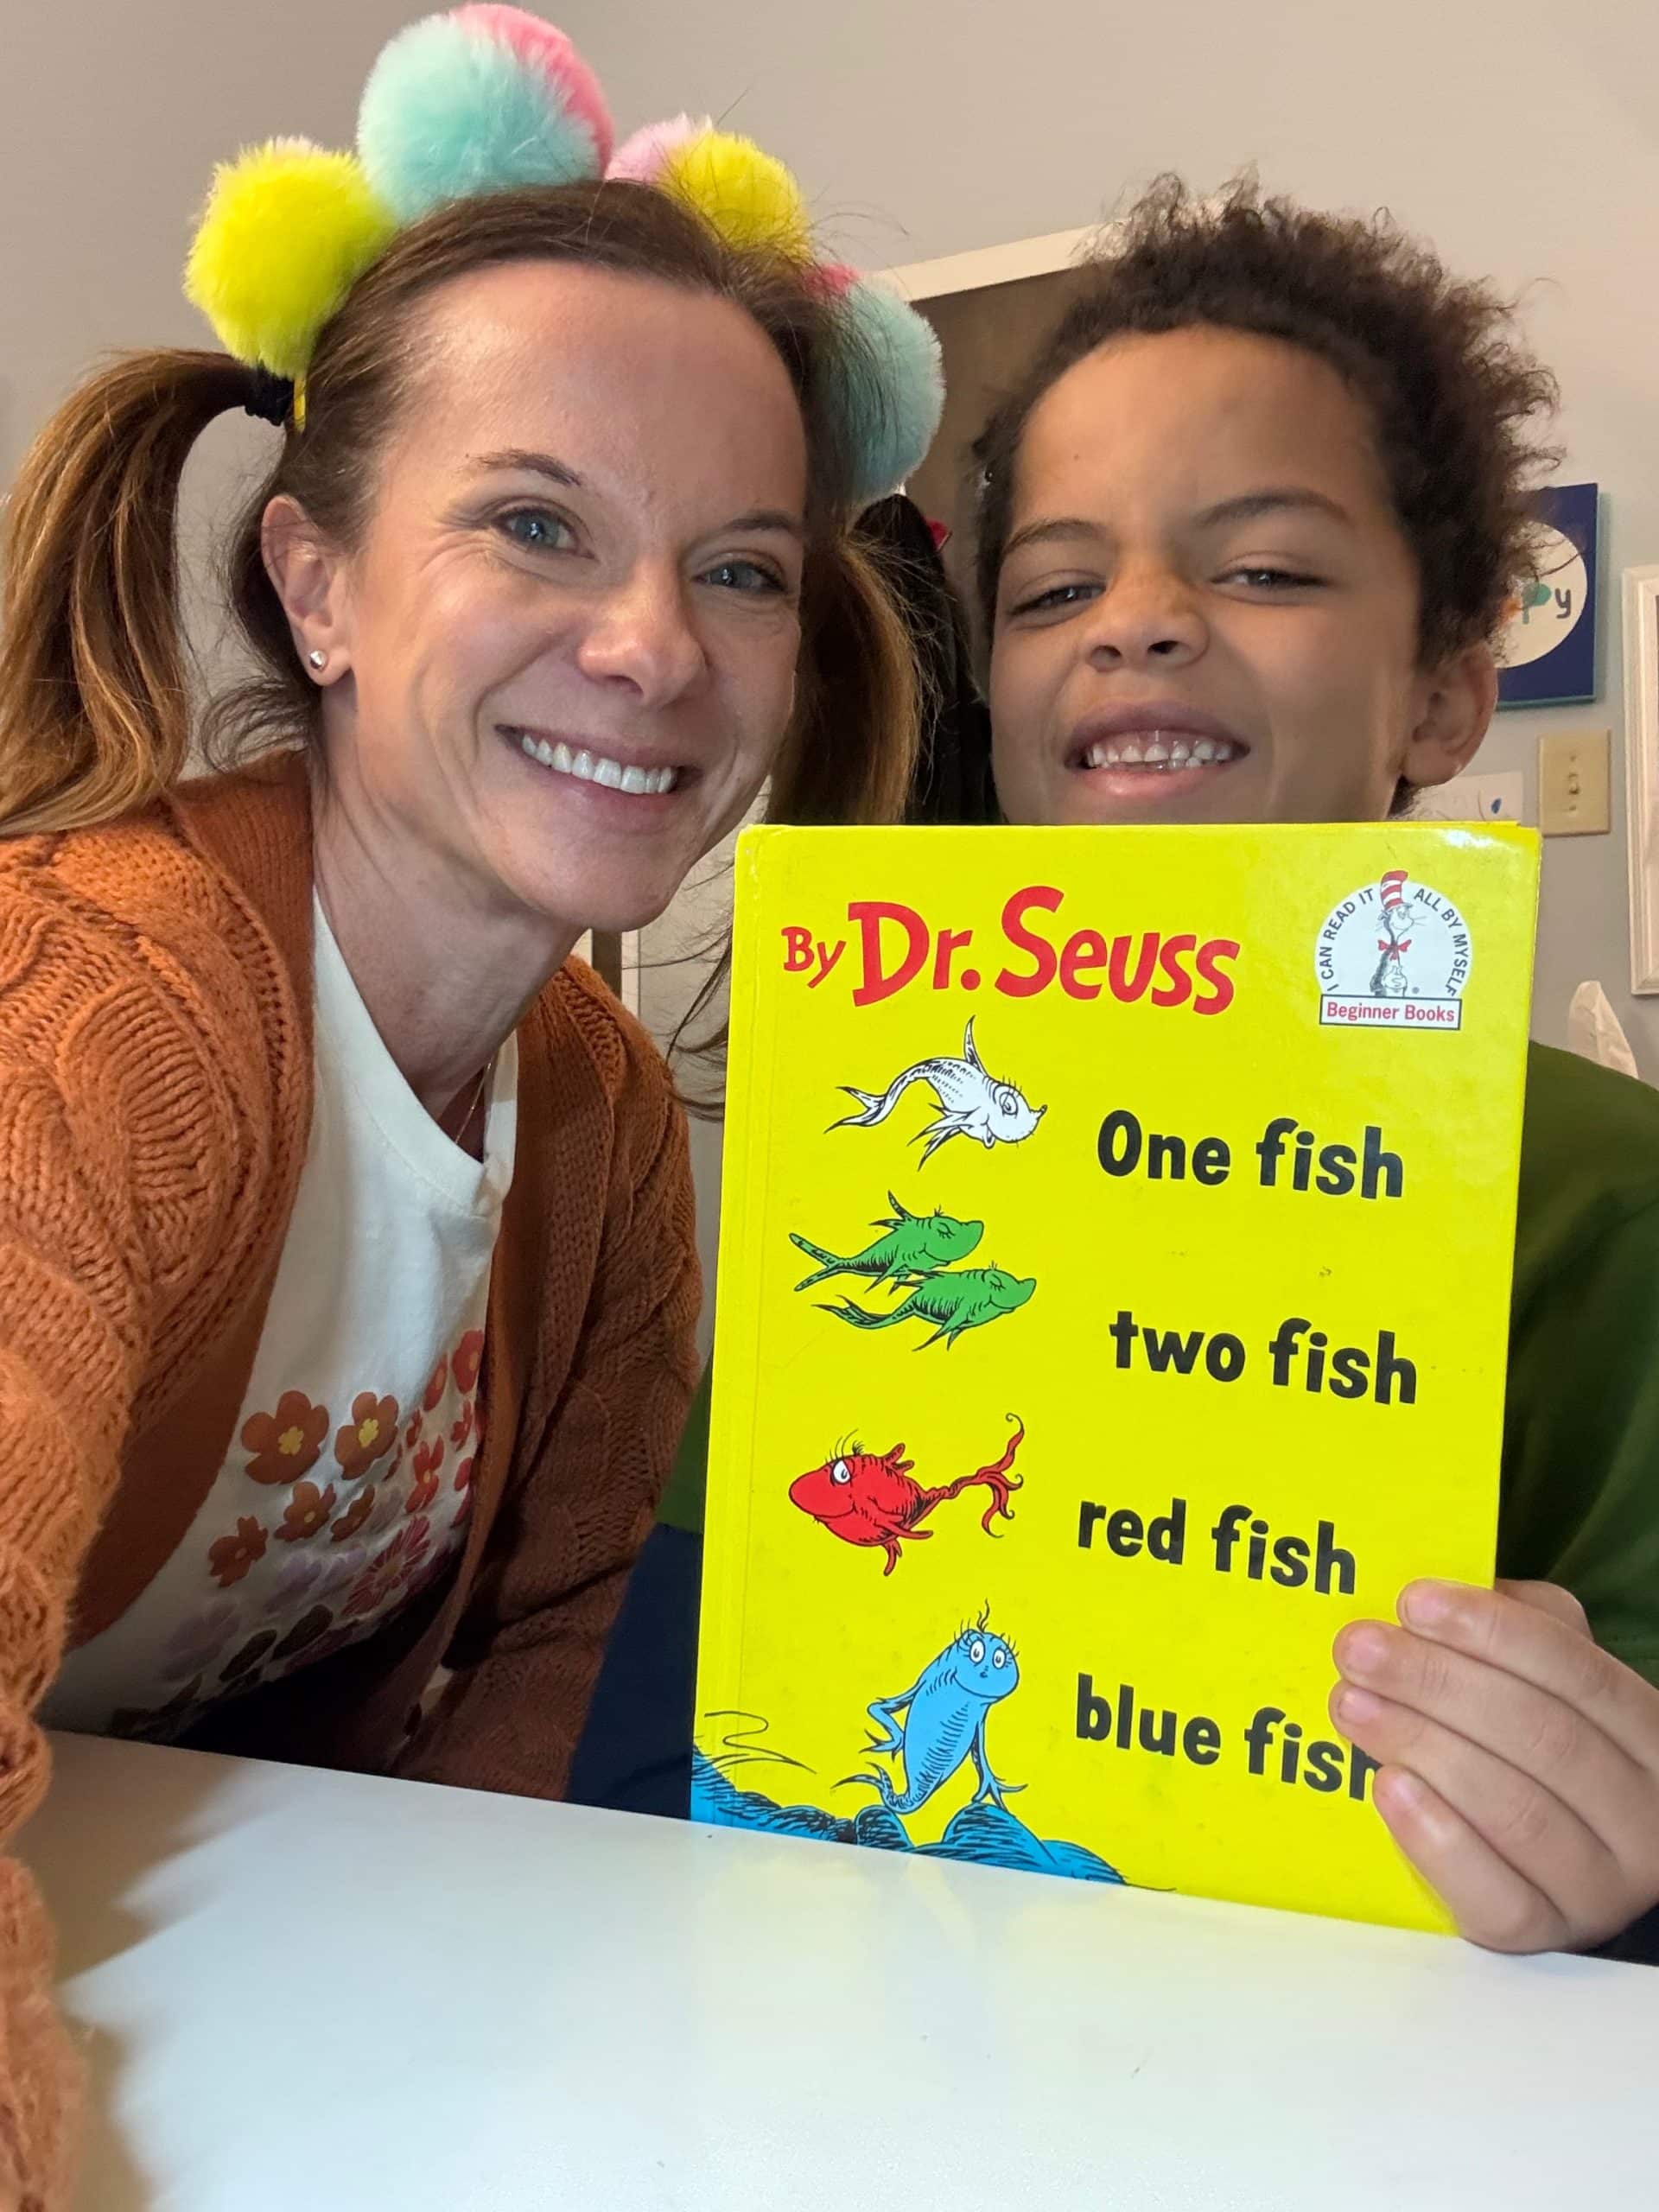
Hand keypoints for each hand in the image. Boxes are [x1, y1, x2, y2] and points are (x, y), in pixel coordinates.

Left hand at [1330, 1579, 1658, 1952]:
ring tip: (1351, 1705)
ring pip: (1518, 1812)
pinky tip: (1388, 1788)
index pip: (1577, 1672)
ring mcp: (1599, 1887)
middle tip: (1358, 1649)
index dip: (1491, 1631)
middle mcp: (1641, 1816)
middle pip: (1542, 1738)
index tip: (1411, 1601)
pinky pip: (1494, 1897)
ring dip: (1423, 1747)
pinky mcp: (1542, 1935)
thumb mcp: (1546, 1676)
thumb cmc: (1539, 1743)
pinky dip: (1437, 1840)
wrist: (1561, 1857)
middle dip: (1438, 1684)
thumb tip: (1439, 1593)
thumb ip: (1517, 1625)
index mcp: (1648, 1735)